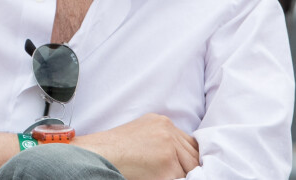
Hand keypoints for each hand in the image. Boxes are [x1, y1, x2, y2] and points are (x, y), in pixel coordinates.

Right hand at [74, 113, 199, 179]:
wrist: (102, 154)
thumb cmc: (117, 147)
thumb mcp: (143, 131)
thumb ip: (163, 137)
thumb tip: (181, 154)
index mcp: (162, 122)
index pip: (190, 142)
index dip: (190, 157)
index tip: (187, 166)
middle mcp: (168, 131)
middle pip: (193, 154)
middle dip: (189, 167)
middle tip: (177, 173)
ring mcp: (169, 148)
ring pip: (191, 168)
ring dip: (183, 175)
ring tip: (165, 174)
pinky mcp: (167, 166)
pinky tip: (160, 178)